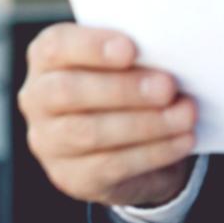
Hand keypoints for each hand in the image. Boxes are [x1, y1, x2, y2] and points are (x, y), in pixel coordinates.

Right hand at [18, 24, 198, 206]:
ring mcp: (48, 142)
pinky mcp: (71, 176)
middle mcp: (37, 99)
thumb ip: (137, 54)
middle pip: (68, 92)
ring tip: (185, 114)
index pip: (56, 46)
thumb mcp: (129, 63)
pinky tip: (183, 140)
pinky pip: (110, 165)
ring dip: (145, 123)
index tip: (131, 49)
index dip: (91, 46)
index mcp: (48, 58)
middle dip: (123, 89)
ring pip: (89, 133)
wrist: (132, 143)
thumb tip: (169, 54)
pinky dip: (153, 152)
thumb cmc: (130, 85)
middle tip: (167, 87)